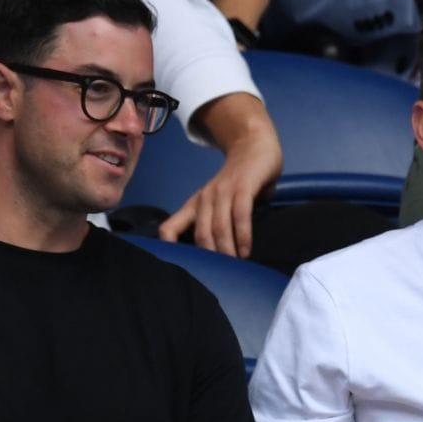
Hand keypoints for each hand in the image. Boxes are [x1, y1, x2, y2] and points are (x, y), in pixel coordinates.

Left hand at [159, 96, 281, 257]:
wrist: (254, 145)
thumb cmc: (238, 180)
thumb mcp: (221, 202)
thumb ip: (219, 223)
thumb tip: (219, 256)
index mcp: (195, 204)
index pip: (169, 227)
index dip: (168, 247)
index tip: (179, 267)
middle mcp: (204, 199)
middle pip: (199, 234)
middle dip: (209, 258)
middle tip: (220, 276)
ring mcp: (223, 191)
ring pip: (218, 227)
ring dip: (226, 250)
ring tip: (234, 267)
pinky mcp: (242, 187)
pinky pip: (240, 215)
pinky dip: (242, 236)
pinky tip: (245, 251)